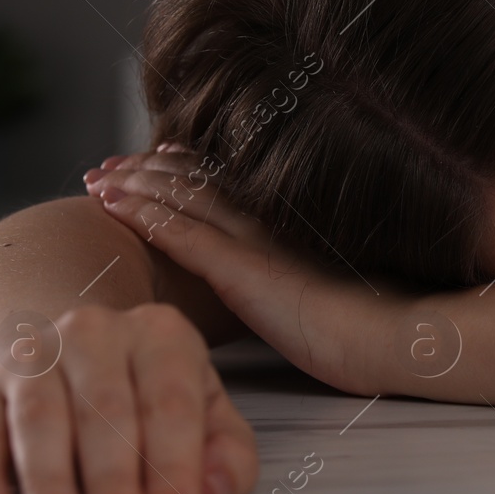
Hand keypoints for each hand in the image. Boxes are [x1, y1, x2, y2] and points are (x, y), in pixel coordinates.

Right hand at [0, 301, 257, 493]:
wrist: (71, 355)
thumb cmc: (151, 398)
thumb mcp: (207, 416)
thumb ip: (227, 457)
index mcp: (161, 334)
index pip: (171, 402)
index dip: (174, 466)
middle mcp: (94, 333)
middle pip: (105, 408)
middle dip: (113, 478)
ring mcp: (33, 356)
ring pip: (38, 417)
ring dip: (49, 480)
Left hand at [84, 149, 399, 392]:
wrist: (399, 335)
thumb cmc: (379, 326)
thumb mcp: (339, 292)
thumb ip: (311, 279)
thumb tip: (303, 289)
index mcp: (292, 226)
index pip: (228, 185)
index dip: (186, 169)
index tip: (155, 158)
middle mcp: (271, 224)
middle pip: (197, 184)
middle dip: (148, 170)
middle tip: (109, 165)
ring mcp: (256, 242)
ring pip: (181, 200)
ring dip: (133, 185)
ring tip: (96, 179)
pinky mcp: (244, 269)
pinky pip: (182, 232)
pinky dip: (144, 214)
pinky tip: (113, 205)